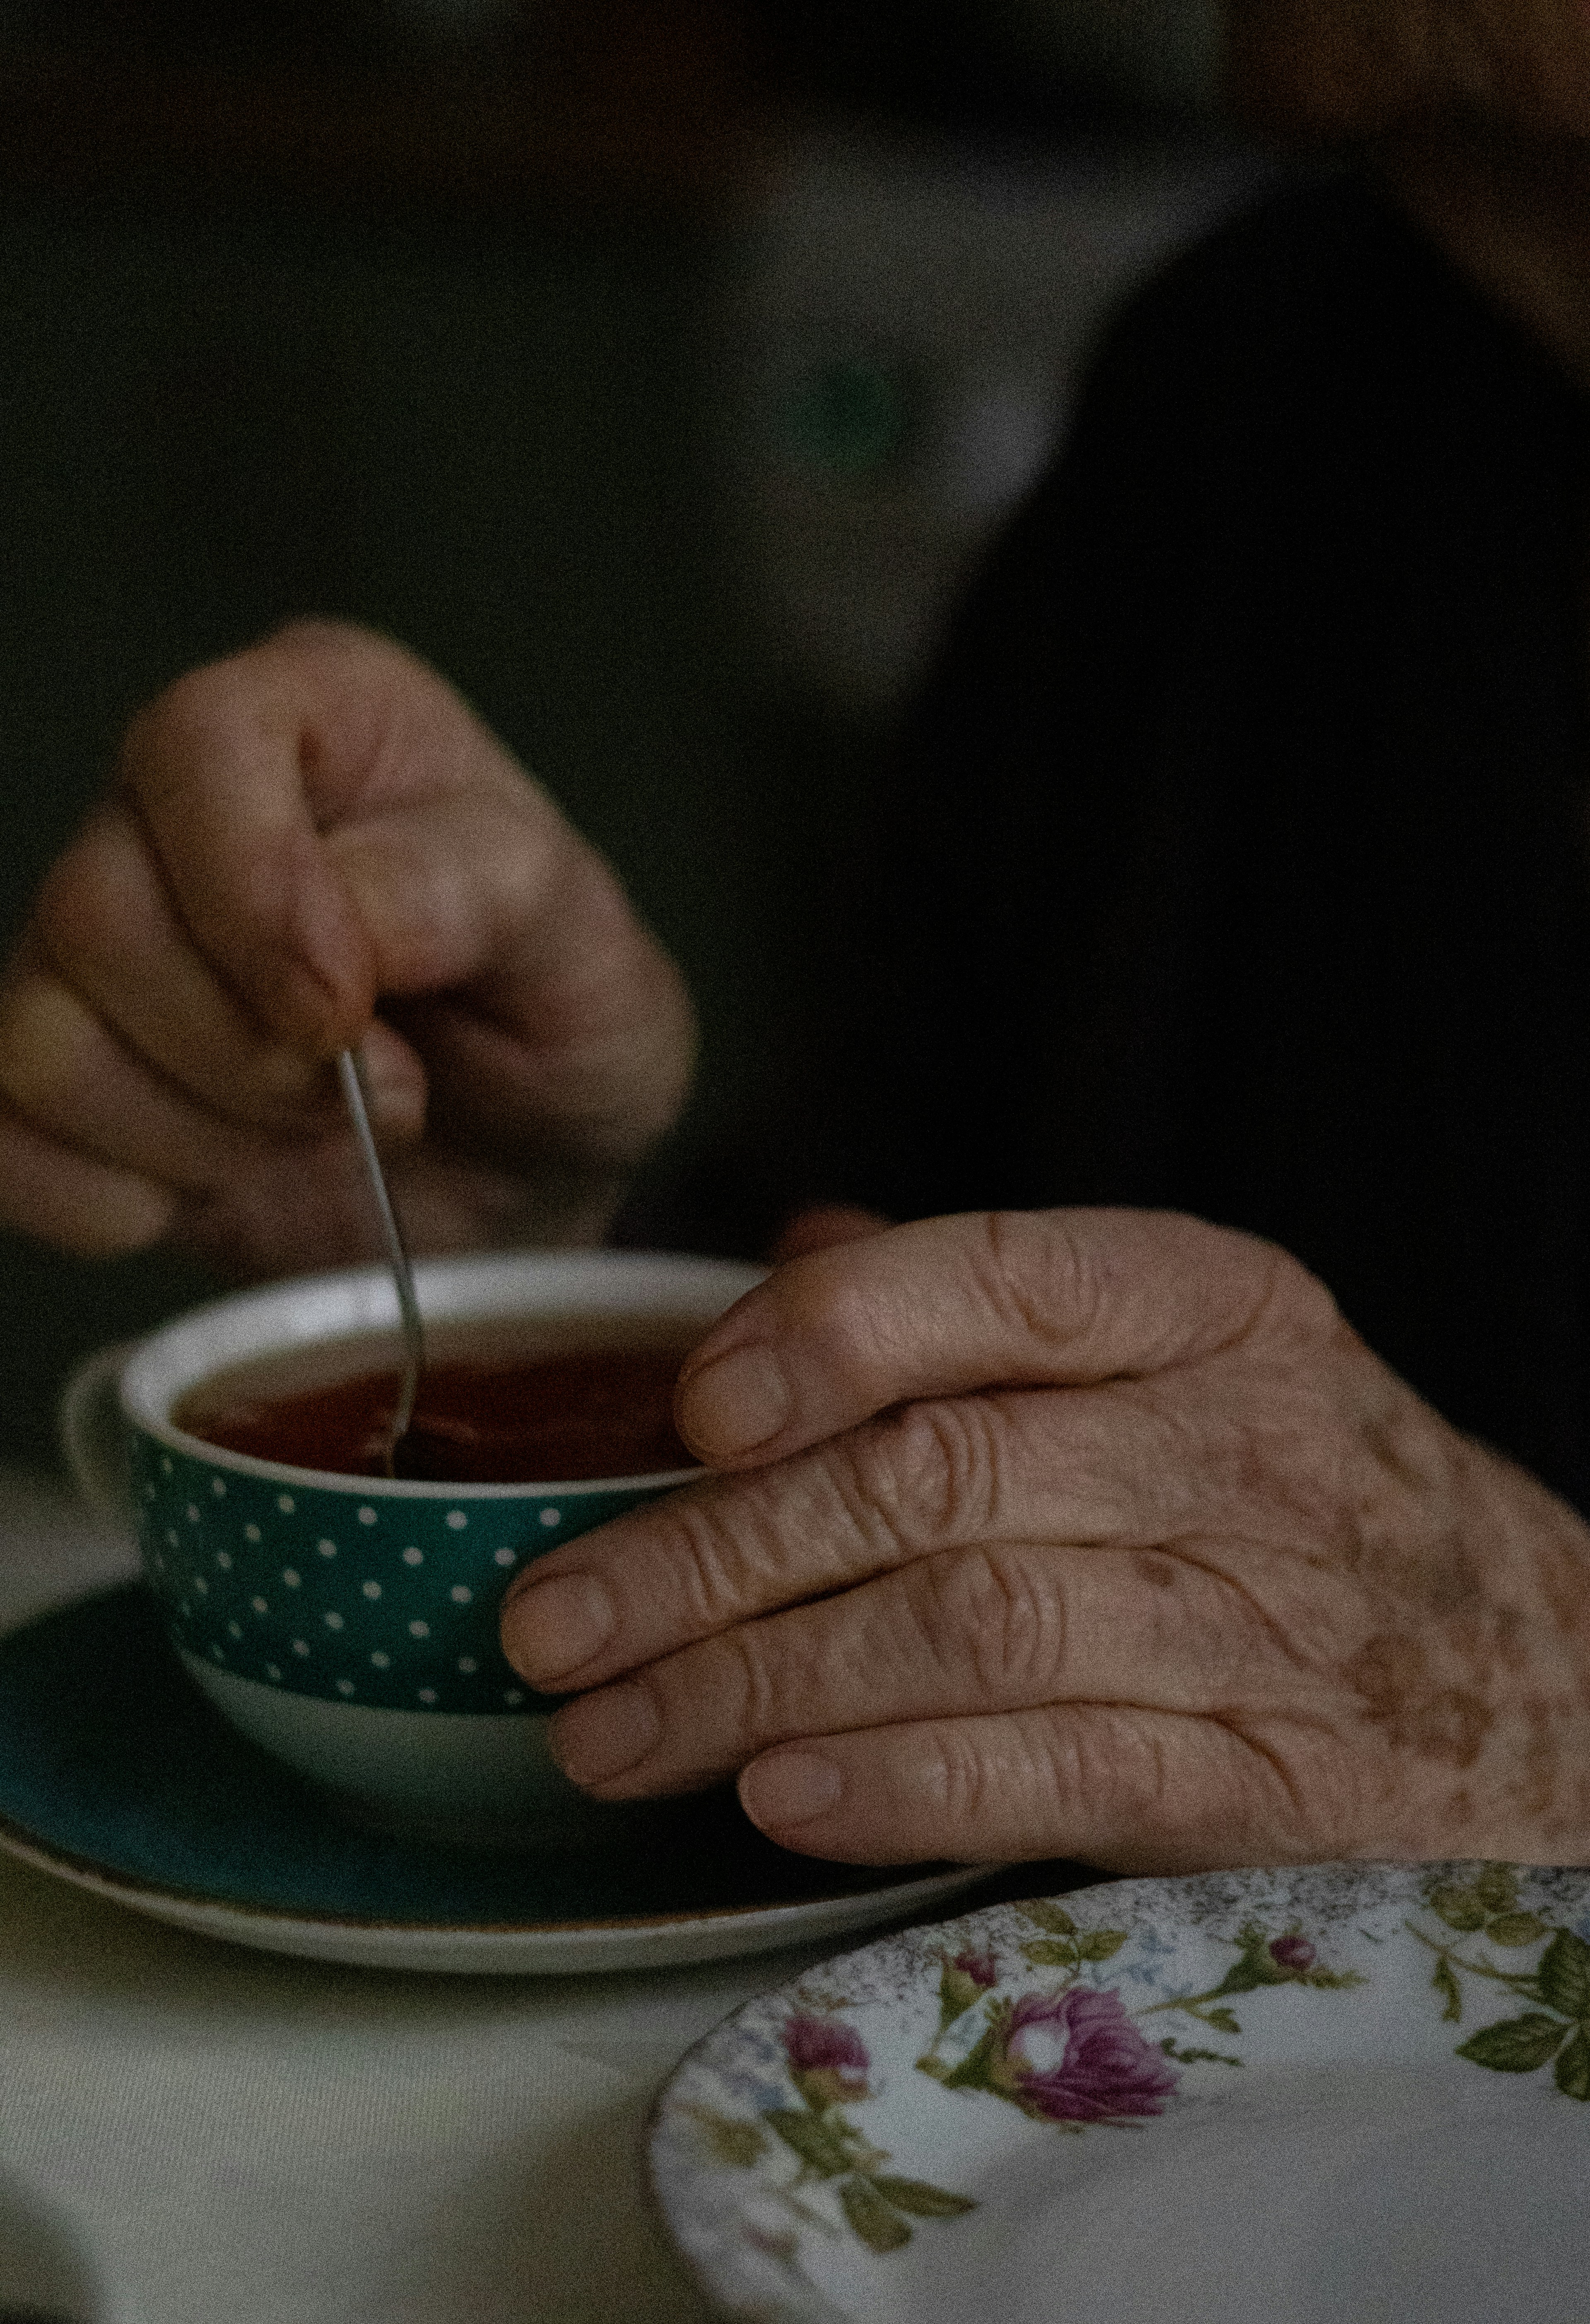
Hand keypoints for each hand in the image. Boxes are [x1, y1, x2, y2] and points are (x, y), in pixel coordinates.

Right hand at [0, 621, 693, 1274]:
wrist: (540, 1170)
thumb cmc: (566, 1026)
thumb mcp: (595, 948)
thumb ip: (482, 895)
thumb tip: (346, 920)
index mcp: (315, 719)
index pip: (196, 745)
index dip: (252, 894)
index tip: (345, 1014)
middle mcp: (180, 812)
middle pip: (95, 910)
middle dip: (248, 1051)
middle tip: (382, 1093)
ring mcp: (106, 949)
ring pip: (41, 1037)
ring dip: (199, 1132)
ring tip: (313, 1135)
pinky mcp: (68, 1082)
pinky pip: (5, 1143)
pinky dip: (121, 1199)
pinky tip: (227, 1183)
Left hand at [500, 1208, 1589, 1870]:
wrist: (1548, 1673)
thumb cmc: (1305, 1496)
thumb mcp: (1191, 1355)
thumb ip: (992, 1307)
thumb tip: (793, 1253)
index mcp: (1207, 1308)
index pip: (1002, 1279)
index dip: (830, 1334)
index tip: (688, 1406)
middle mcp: (1239, 1447)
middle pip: (939, 1479)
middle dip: (716, 1555)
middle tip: (554, 1620)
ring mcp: (1264, 1622)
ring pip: (970, 1631)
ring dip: (759, 1683)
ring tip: (604, 1732)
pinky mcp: (1272, 1786)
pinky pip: (1066, 1774)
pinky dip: (904, 1782)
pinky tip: (769, 1793)